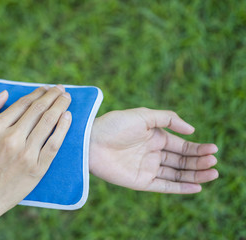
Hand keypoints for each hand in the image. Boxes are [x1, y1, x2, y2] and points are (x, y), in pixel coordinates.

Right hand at [0, 85, 71, 238]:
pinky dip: (63, 128)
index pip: (23, 104)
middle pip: (38, 110)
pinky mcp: (37, 168)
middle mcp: (12, 138)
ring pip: (48, 122)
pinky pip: (54, 144)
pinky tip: (68, 117)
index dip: (37, 93)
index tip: (46, 88)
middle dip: (52, 95)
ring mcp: (26, 154)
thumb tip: (5, 93)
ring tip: (66, 98)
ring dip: (60, 106)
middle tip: (61, 89)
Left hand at [89, 108, 217, 193]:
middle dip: (199, 162)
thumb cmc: (114, 125)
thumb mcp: (143, 116)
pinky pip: (164, 186)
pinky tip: (196, 186)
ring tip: (213, 173)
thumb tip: (192, 130)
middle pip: (182, 161)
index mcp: (155, 137)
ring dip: (195, 174)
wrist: (90, 141)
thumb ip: (168, 119)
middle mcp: (153, 153)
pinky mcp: (140, 182)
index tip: (213, 149)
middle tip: (214, 162)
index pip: (182, 146)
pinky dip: (180, 188)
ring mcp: (147, 168)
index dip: (198, 148)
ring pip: (177, 174)